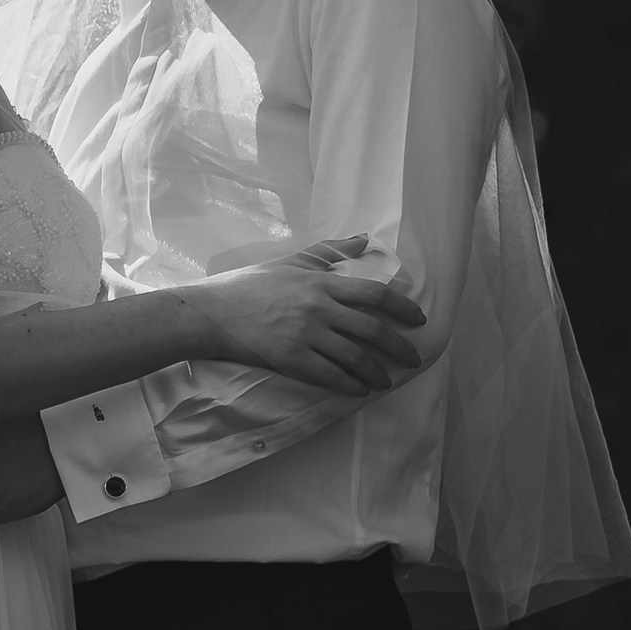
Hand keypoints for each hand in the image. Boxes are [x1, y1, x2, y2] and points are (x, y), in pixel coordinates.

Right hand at [183, 233, 427, 396]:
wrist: (211, 313)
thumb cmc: (249, 285)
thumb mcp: (290, 262)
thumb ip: (329, 251)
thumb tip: (364, 239)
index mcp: (321, 283)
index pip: (375, 295)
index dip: (404, 309)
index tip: (419, 321)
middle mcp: (319, 309)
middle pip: (373, 330)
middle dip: (399, 348)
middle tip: (412, 360)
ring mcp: (305, 336)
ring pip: (356, 358)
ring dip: (377, 373)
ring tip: (385, 381)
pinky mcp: (291, 360)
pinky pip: (331, 376)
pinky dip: (350, 386)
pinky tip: (358, 390)